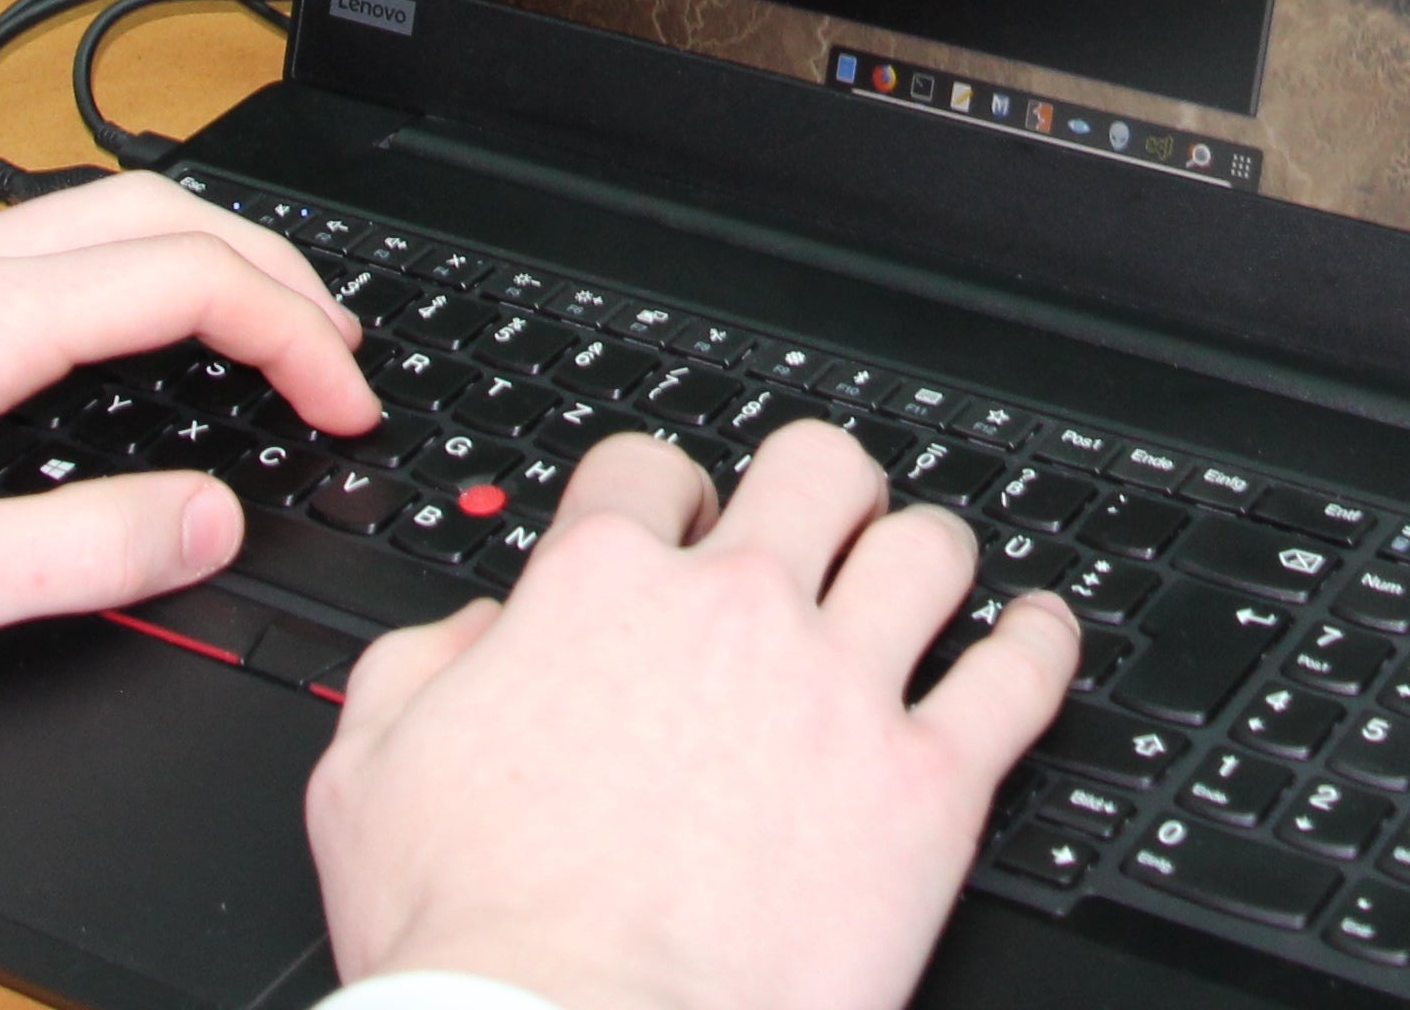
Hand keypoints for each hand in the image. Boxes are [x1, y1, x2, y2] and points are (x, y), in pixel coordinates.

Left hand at [0, 172, 374, 700]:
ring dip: (196, 259)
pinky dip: (122, 270)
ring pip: (89, 216)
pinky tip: (117, 335)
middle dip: (270, 270)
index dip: (296, 336)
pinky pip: (32, 245)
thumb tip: (209, 517)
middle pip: (153, 210)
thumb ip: (82, 552)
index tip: (348, 404)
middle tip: (334, 354)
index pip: (188, 280)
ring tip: (256, 331)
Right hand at [310, 422, 1079, 1009]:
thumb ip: (418, 669)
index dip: (660, 491)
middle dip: (819, 487)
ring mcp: (842, 691)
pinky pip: (1021, 678)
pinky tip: (1040, 634)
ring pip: (930, 549)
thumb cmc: (472, 942)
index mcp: (600, 593)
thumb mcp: (367, 775)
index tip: (675, 522)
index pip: (648, 467)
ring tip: (927, 573)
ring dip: (928, 553)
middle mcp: (735, 613)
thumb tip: (474, 635)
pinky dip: (1042, 643)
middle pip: (816, 468)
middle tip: (820, 525)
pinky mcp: (927, 789)